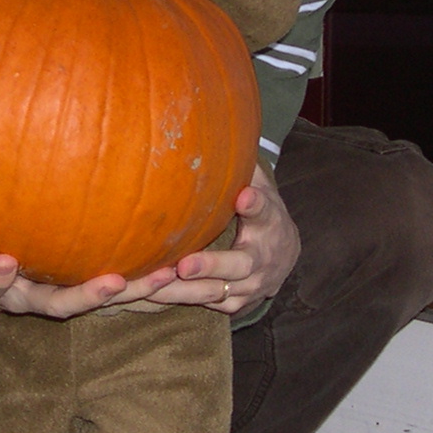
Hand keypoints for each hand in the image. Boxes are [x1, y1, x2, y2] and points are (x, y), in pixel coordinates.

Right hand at [0, 216, 180, 330]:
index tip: (4, 261)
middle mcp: (26, 297)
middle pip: (59, 302)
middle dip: (86, 295)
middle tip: (114, 281)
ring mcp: (50, 294)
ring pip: (96, 298)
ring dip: (132, 292)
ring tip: (169, 274)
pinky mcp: (74, 286)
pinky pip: (114, 286)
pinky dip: (144, 279)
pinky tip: (180, 259)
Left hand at [141, 162, 298, 316]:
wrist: (283, 258)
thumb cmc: (260, 215)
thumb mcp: (260, 189)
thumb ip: (242, 168)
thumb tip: (216, 128)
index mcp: (268, 223)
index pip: (264, 210)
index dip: (254, 204)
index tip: (243, 196)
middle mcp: (261, 259)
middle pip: (237, 265)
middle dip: (210, 265)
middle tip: (185, 264)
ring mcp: (250, 286)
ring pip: (216, 292)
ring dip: (184, 290)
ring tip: (155, 283)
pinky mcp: (237, 304)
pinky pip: (206, 304)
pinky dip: (179, 300)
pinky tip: (149, 294)